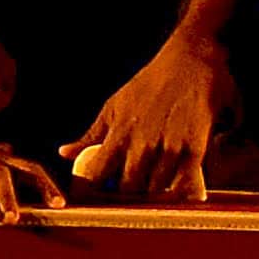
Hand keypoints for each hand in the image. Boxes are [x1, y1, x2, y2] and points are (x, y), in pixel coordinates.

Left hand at [69, 35, 233, 205]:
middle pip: (127, 189)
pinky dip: (178, 193)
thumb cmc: (149, 85)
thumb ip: (91, 135)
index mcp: (119, 133)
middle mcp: (142, 144)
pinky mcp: (193, 152)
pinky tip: (176, 188)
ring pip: (155, 191)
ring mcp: (168, 150)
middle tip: (128, 189)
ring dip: (152, 193)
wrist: (190, 64)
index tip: (94, 192)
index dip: (93, 188)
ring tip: (153, 183)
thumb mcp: (114, 106)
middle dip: (125, 194)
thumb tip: (64, 153)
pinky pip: (184, 187)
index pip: (97, 173)